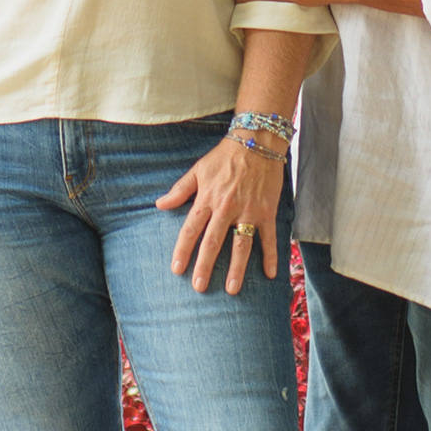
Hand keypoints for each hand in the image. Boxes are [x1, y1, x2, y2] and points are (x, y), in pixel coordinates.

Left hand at [157, 133, 283, 294]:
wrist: (257, 141)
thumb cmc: (225, 156)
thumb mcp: (198, 169)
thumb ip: (179, 190)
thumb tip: (159, 205)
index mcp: (207, 199)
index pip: (191, 229)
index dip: (183, 250)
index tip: (177, 269)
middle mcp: (226, 208)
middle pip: (213, 242)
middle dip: (205, 266)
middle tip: (199, 287)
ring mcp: (248, 211)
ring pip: (240, 245)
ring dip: (236, 268)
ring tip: (231, 289)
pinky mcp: (266, 211)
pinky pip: (269, 237)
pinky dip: (270, 256)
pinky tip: (269, 274)